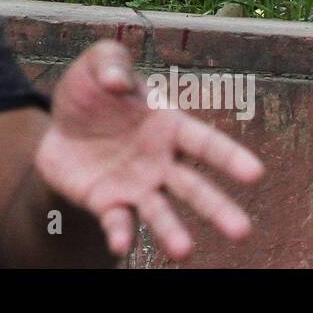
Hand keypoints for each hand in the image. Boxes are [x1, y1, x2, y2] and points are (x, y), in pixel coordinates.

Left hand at [34, 41, 264, 260]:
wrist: (57, 124)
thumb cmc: (92, 90)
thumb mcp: (99, 62)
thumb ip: (110, 62)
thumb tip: (118, 82)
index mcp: (169, 125)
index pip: (205, 142)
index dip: (229, 157)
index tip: (255, 174)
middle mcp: (161, 162)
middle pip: (194, 188)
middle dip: (217, 208)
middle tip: (242, 231)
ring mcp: (137, 186)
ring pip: (161, 213)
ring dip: (172, 231)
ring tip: (183, 250)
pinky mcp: (108, 204)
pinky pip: (118, 222)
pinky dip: (121, 233)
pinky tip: (120, 244)